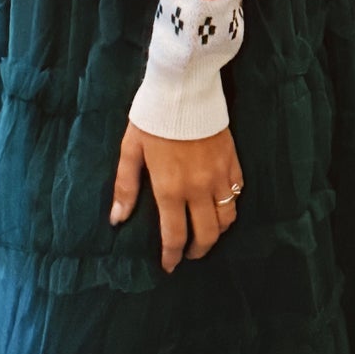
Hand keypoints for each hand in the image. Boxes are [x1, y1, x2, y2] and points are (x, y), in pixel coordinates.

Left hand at [109, 122, 242, 272]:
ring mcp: (219, 176)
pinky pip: (237, 192)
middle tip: (190, 254)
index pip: (175, 236)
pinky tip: (220, 203)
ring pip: (227, 217)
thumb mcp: (131, 150)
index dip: (172, 256)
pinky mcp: (233, 161)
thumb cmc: (153, 118)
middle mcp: (198, 188)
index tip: (169, 266)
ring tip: (206, 232)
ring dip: (217, 231)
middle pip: (206, 234)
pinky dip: (230, 204)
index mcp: (170, 189)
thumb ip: (126, 186)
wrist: (185, 87)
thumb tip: (117, 219)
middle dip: (198, 251)